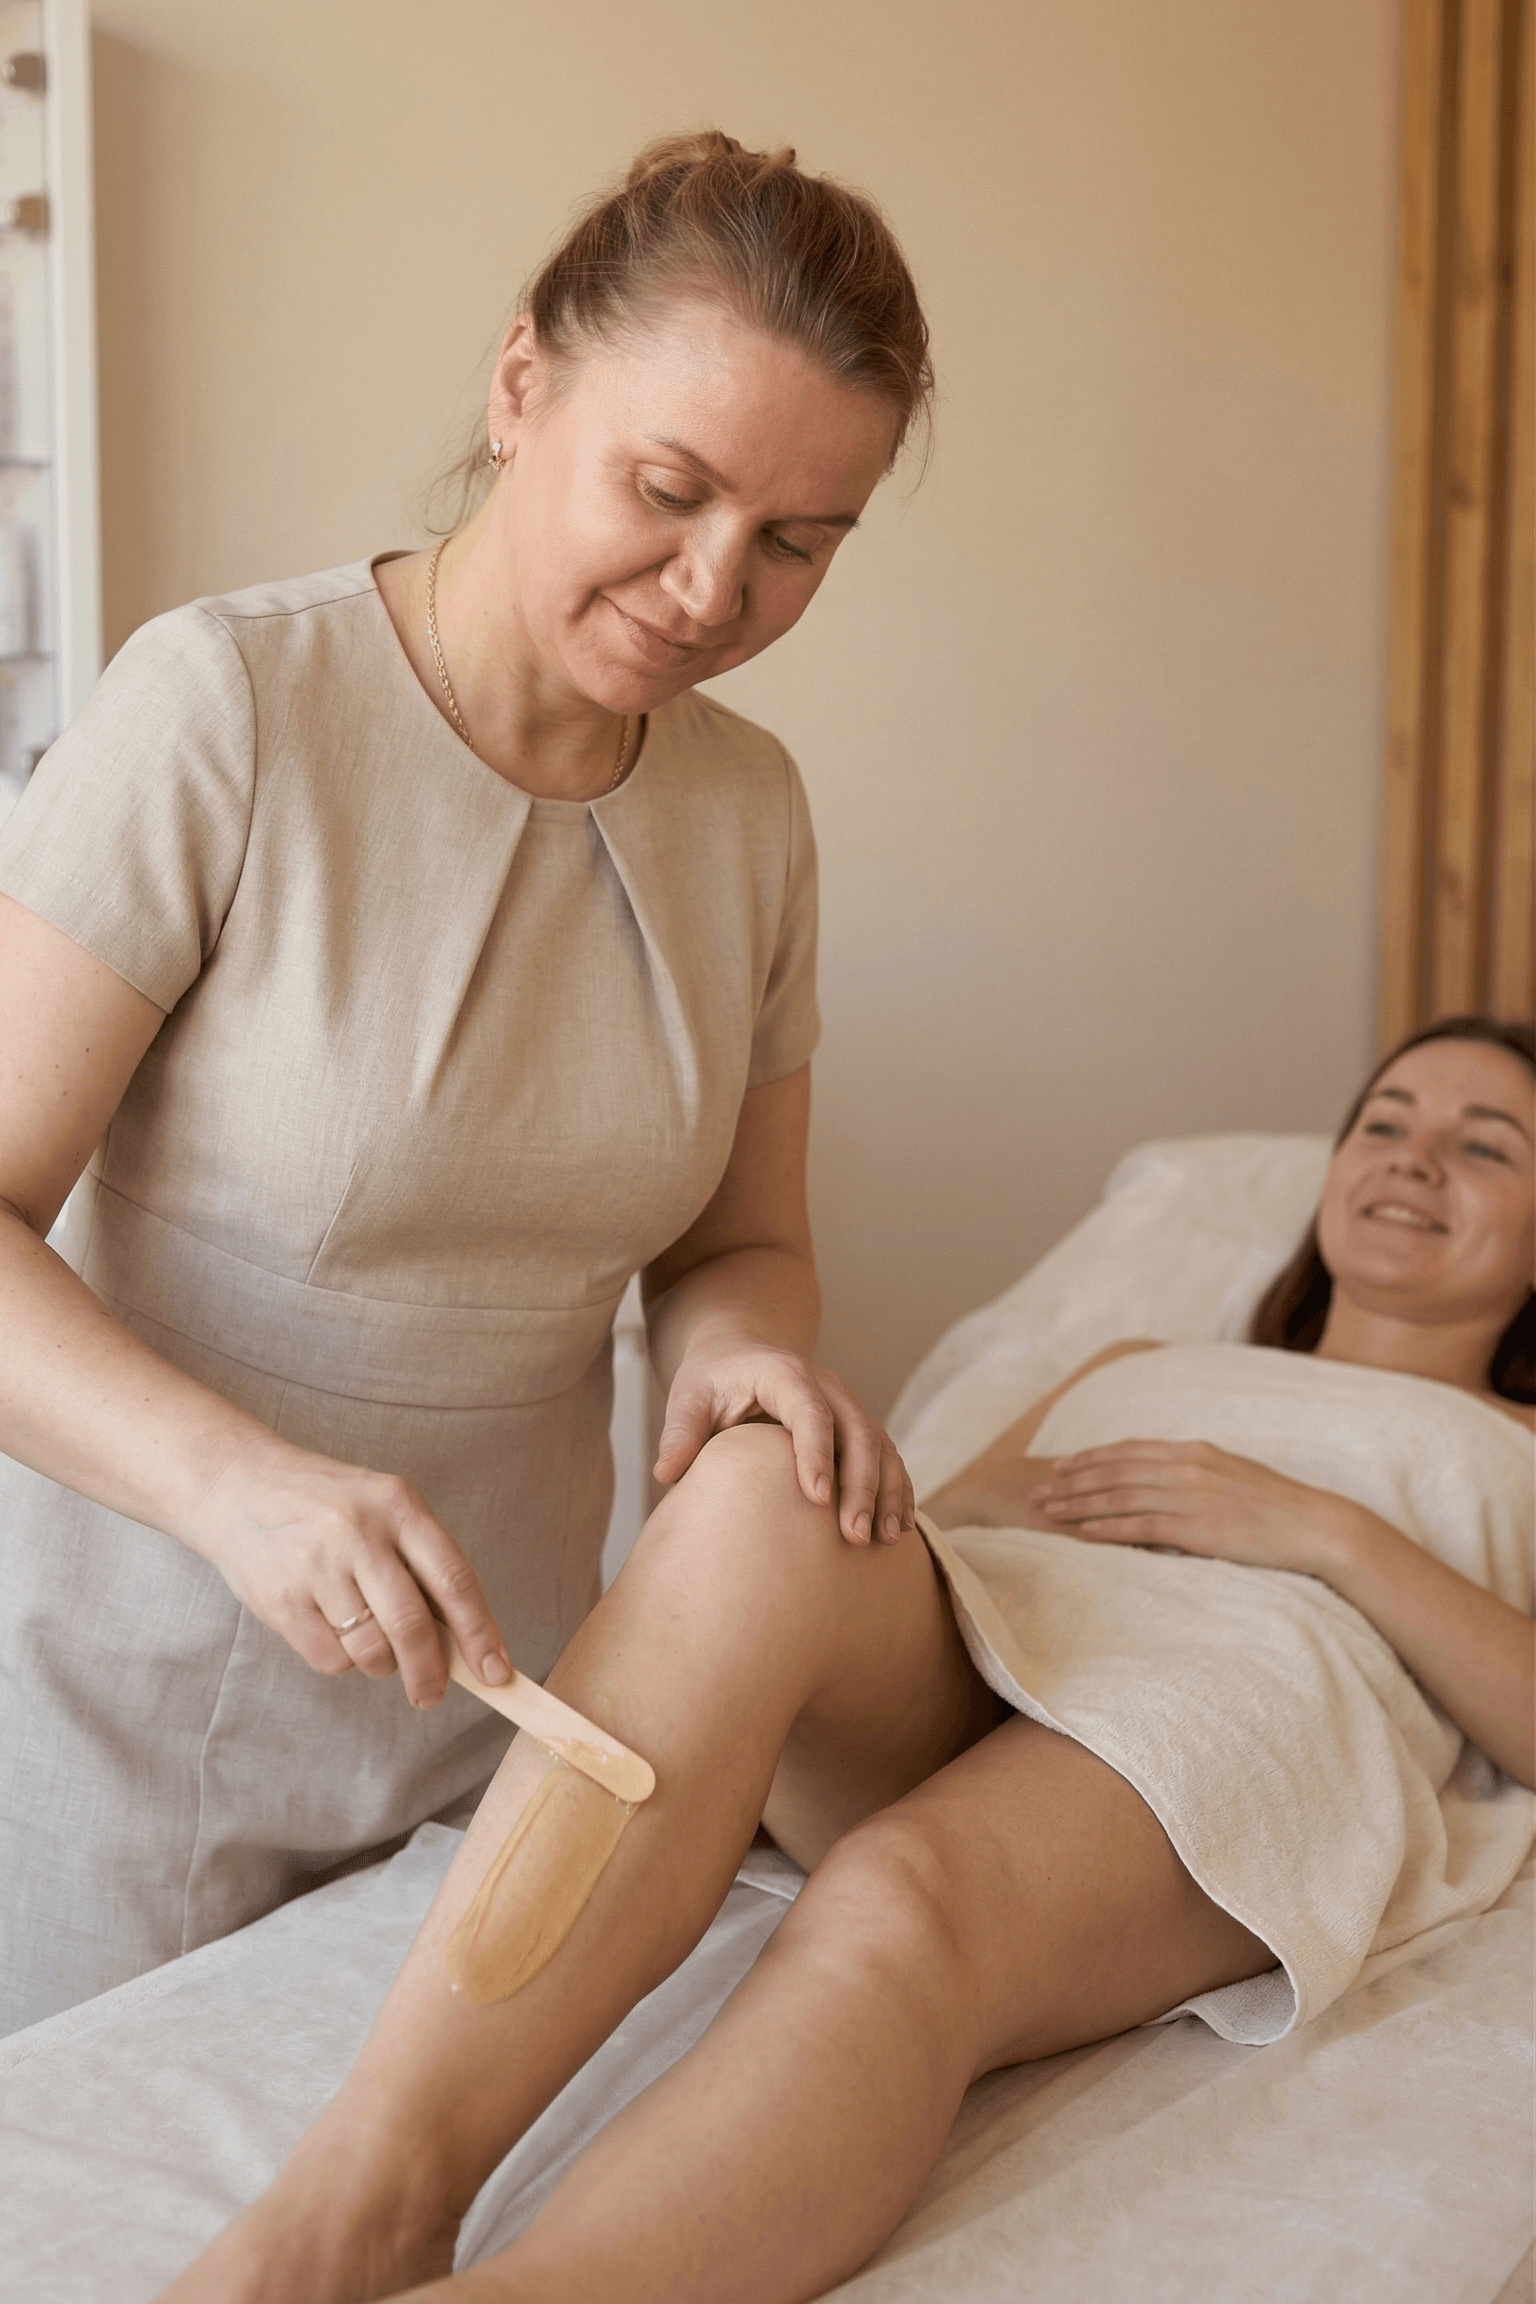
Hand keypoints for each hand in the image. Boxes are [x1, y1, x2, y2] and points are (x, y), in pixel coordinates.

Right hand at [185, 1433, 512, 1705]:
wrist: (238, 1485)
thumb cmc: (326, 1505)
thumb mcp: (382, 1508)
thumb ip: (420, 1563)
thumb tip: (463, 1641)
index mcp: (398, 1506)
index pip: (454, 1579)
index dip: (480, 1633)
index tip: (497, 1673)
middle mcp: (358, 1533)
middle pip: (412, 1626)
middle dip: (430, 1673)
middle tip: (431, 1695)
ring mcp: (317, 1566)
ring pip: (370, 1650)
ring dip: (381, 1664)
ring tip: (370, 1642)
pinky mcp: (281, 1600)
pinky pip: (330, 1659)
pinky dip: (341, 1660)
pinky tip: (330, 1629)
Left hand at [655, 1343, 915, 1544]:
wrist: (741, 1352)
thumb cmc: (712, 1379)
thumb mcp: (688, 1396)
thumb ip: (680, 1432)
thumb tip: (666, 1474)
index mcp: (785, 1374)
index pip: (810, 1412)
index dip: (816, 1453)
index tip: (818, 1499)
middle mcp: (827, 1386)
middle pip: (856, 1432)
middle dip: (860, 1486)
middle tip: (853, 1536)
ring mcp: (848, 1405)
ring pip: (880, 1446)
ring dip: (886, 1492)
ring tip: (881, 1540)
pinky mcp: (858, 1427)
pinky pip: (887, 1456)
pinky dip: (897, 1490)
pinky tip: (899, 1529)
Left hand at [1026, 1438, 1357, 1575]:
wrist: (1315, 1526)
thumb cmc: (1276, 1507)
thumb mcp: (1232, 1475)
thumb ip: (1195, 1472)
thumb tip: (1164, 1480)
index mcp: (1194, 1451)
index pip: (1128, 1450)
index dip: (1090, 1458)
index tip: (1061, 1467)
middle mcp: (1186, 1467)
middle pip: (1114, 1471)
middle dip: (1071, 1481)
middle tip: (1037, 1492)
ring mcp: (1190, 1497)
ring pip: (1119, 1497)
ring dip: (1078, 1505)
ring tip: (1047, 1513)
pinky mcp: (1196, 1529)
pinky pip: (1140, 1527)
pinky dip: (1107, 1529)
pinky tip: (1082, 1533)